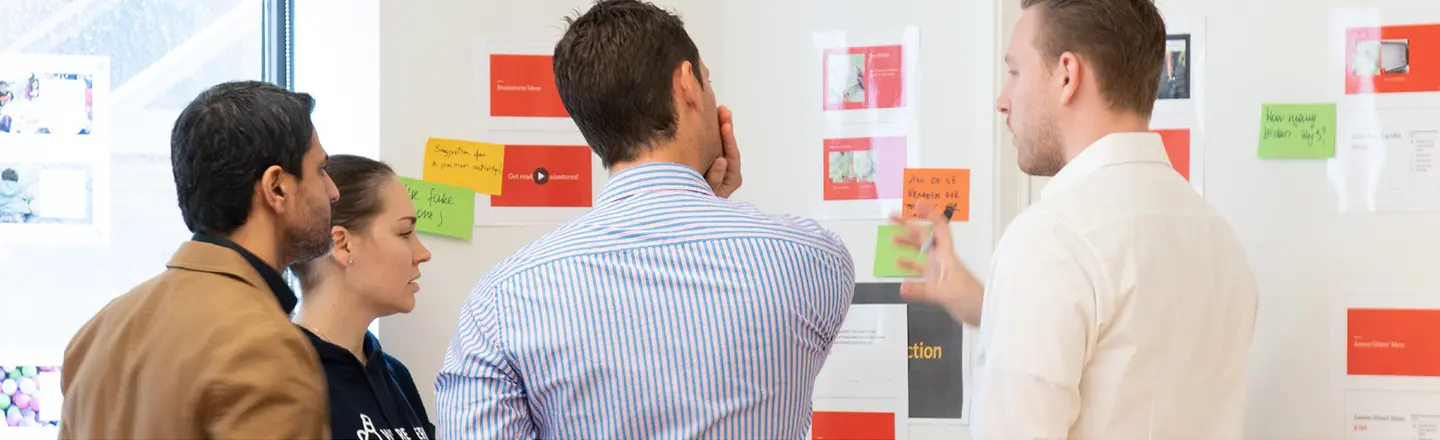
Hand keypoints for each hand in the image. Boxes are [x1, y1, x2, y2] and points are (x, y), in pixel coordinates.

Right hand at [704, 105, 742, 197]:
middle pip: (729, 147)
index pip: (732, 156)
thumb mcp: (706, 194)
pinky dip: (710, 135)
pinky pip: (711, 147)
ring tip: (718, 111)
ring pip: (721, 145)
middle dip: (726, 127)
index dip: (729, 140)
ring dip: (719, 128)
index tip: (725, 125)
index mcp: (730, 180)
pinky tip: (707, 122)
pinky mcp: (707, 165)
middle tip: (723, 110)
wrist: (681, 211)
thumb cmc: (696, 206)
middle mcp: (727, 173)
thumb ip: (715, 178)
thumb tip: (723, 160)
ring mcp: (718, 168)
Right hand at [891, 203, 984, 325]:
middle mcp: (942, 259)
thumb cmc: (973, 298)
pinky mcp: (937, 281)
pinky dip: (910, 266)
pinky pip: (920, 269)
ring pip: (921, 251)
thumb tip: (903, 287)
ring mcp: (939, 269)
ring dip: (908, 244)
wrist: (983, 311)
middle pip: (924, 236)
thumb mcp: (945, 293)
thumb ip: (922, 290)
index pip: (938, 227)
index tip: (917, 204)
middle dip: (909, 224)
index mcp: (947, 255)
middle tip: (894, 218)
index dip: (929, 212)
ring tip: (893, 239)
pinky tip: (900, 265)